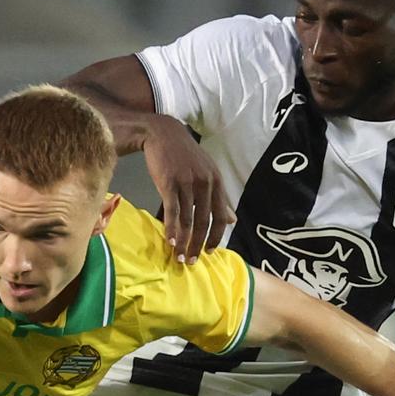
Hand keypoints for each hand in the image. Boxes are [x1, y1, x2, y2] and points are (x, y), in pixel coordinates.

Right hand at [146, 116, 233, 262]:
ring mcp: (187, 183)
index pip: (219, 216)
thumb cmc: (184, 156)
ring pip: (187, 220)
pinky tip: (170, 240)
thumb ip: (220, 198)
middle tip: (191, 261)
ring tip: (178, 256)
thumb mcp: (208, 173)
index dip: (216, 237)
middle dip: (198, 245)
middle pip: (204, 222)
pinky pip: (172, 211)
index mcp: (216, 182)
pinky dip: (171, 228)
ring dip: (183, 241)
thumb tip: (232, 221)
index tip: (209, 253)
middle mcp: (204, 183)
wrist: (162, 134)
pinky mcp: (169, 183)